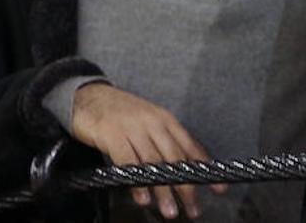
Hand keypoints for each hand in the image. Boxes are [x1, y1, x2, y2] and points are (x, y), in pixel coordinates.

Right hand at [71, 83, 221, 218]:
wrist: (88, 95)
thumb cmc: (120, 112)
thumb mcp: (148, 120)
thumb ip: (163, 140)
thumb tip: (183, 165)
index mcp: (165, 119)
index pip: (189, 145)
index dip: (203, 168)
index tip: (217, 187)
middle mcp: (153, 122)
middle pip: (175, 158)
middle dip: (186, 186)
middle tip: (193, 208)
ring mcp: (133, 128)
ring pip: (154, 163)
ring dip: (163, 190)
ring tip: (170, 210)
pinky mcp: (113, 134)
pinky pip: (128, 161)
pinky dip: (137, 181)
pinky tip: (143, 197)